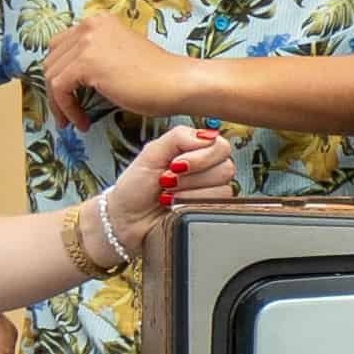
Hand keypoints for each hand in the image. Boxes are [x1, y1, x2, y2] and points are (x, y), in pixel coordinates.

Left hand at [43, 13, 184, 122]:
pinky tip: (81, 122)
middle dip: (55, 90)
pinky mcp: (86, 63)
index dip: (60, 73)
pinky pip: (59, 89)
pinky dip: (66, 109)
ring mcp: (86, 42)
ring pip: (51, 75)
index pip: (61, 46)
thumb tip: (72, 77)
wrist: (177, 83)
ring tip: (74, 121)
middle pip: (52, 59)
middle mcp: (89, 25)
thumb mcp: (119, 57)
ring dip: (60, 103)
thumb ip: (96, 57)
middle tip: (66, 113)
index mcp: (98, 21)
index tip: (67, 96)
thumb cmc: (157, 77)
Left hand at [118, 123, 237, 233]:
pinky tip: (177, 206)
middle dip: (191, 177)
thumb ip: (179, 137)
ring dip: (189, 193)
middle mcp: (208, 171)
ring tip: (169, 196)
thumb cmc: (135, 187)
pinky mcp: (211, 213)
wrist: (128, 218)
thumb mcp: (151, 153)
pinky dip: (192, 205)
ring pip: (223, 190)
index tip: (175, 164)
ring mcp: (212, 194)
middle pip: (226, 168)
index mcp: (196, 150)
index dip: (200, 157)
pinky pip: (218, 208)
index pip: (221, 147)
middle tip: (167, 181)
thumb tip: (207, 135)